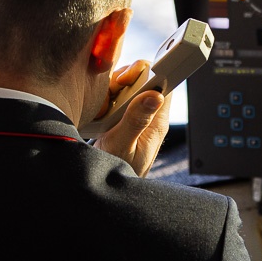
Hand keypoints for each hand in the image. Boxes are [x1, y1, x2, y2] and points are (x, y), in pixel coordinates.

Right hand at [96, 60, 170, 175]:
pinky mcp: (122, 119)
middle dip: (122, 80)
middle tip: (110, 95)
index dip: (147, 73)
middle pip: (143, 80)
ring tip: (102, 109)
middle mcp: (149, 117)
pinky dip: (104, 100)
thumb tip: (155, 95)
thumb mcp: (123, 145)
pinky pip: (115, 99)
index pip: (163, 84)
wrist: (106, 187)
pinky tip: (98, 113)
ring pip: (127, 88)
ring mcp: (135, 117)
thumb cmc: (118, 172)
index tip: (126, 80)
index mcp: (156, 122)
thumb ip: (137, 120)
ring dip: (111, 91)